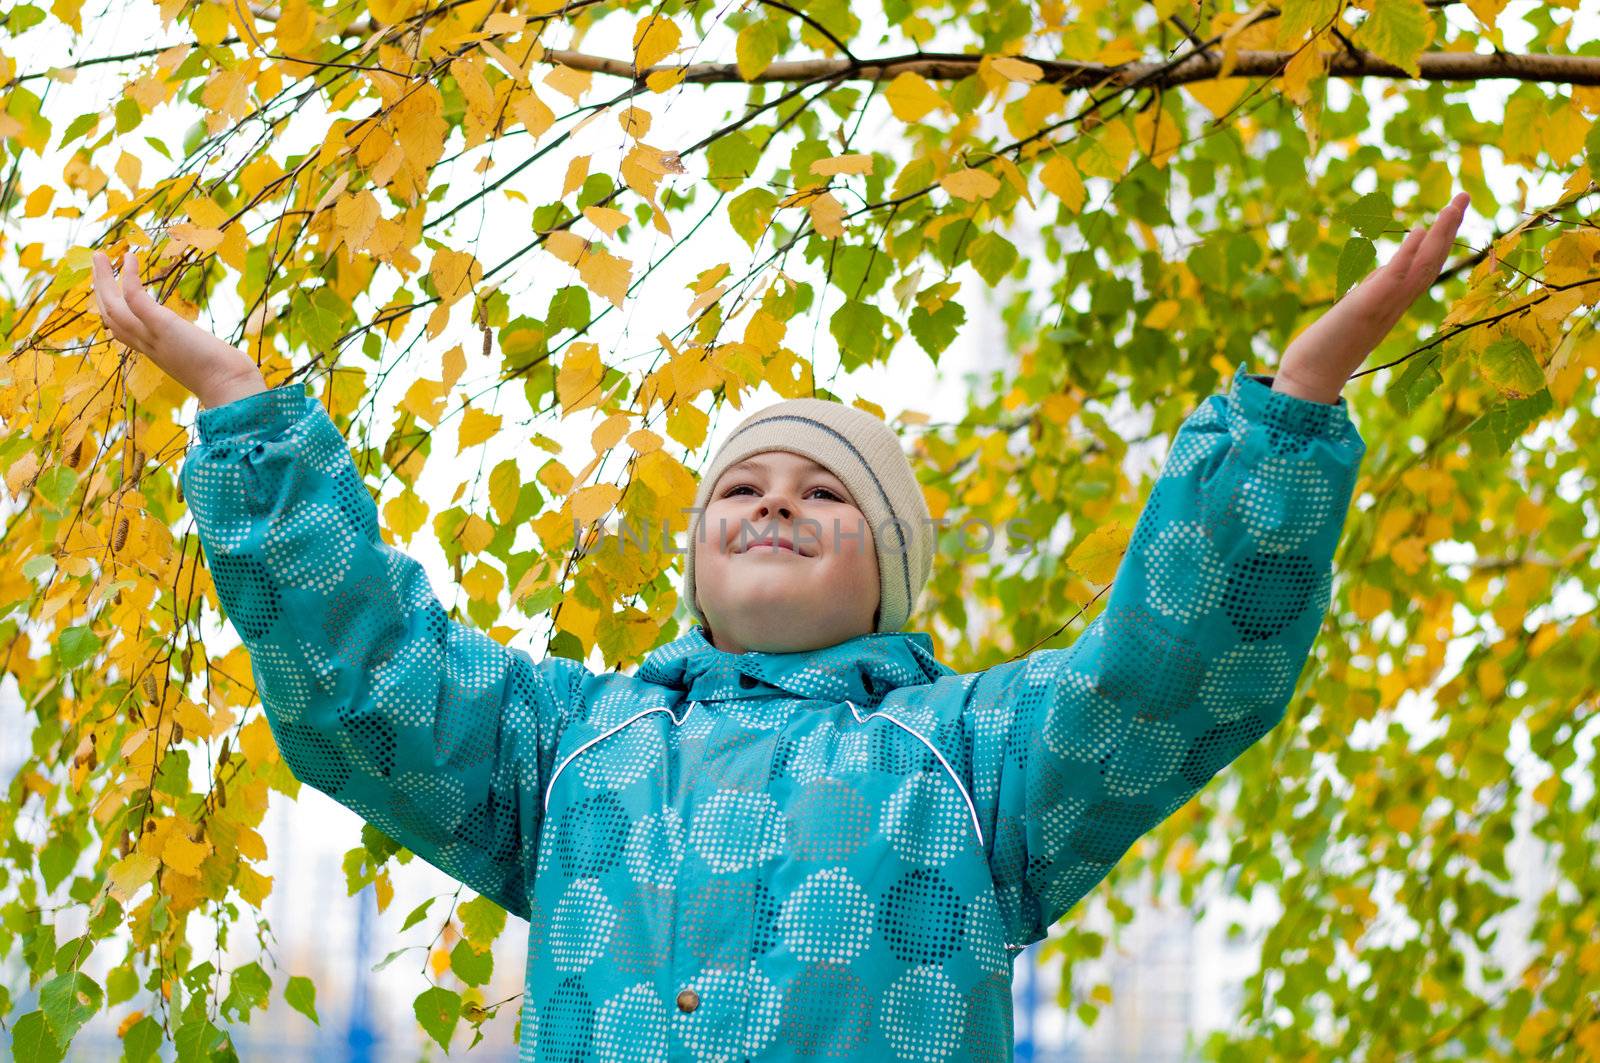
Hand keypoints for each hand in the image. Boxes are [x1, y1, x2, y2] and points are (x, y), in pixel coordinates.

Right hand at [92, 249, 265, 407]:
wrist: (231, 387)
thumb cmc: (228, 379)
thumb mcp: (207, 363)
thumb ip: (203, 354)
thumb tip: (224, 355)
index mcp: (156, 354)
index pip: (122, 333)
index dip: (111, 312)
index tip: (109, 292)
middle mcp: (148, 346)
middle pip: (110, 317)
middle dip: (101, 289)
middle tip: (98, 263)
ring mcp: (152, 336)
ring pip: (113, 307)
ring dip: (103, 279)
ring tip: (99, 255)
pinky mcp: (162, 326)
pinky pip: (135, 299)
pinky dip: (128, 277)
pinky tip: (130, 257)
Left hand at [1274, 191, 1471, 403]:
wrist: (1310, 379)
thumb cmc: (1327, 349)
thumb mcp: (1355, 310)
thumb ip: (1372, 291)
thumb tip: (1384, 273)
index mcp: (1394, 304)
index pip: (1425, 267)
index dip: (1441, 240)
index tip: (1452, 212)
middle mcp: (1396, 305)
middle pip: (1432, 262)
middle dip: (1449, 229)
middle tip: (1464, 196)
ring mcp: (1384, 307)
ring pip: (1421, 267)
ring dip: (1440, 235)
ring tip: (1455, 204)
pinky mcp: (1365, 309)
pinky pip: (1392, 279)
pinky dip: (1407, 255)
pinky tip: (1419, 230)